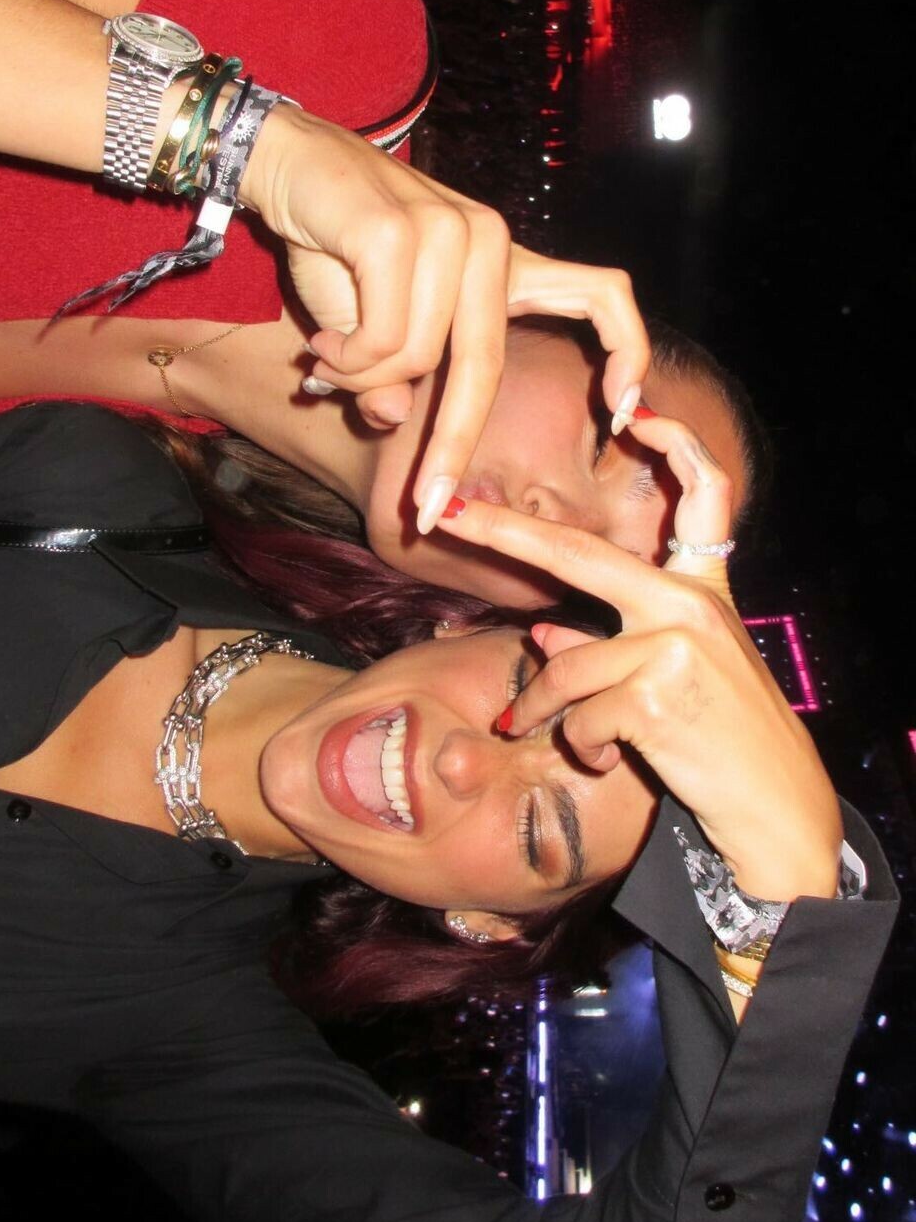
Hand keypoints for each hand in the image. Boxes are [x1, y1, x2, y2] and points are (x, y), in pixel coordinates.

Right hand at [241, 104, 650, 527]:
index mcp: (503, 260)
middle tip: (425, 508)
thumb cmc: (332, 243)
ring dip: (363, 378)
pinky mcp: (397, 232)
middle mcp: (489, 239)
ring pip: (419, 357)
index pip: (602, 294)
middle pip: (487, 365)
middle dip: (453, 446)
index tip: (619, 412)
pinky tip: (319, 345)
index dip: (629, 351)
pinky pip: (381, 339)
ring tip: (327, 361)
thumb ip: (395, 375)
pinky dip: (345, 359)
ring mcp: (448, 230)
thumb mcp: (373, 325)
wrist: (282, 161)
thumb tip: (392, 417)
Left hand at [437, 411, 841, 904]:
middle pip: (578, 554)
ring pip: (563, 664)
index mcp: (706, 589)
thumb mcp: (674, 680)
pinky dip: (579, 744)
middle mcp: (690, 603)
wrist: (776, 809)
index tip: (636, 411)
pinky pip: (577, 714)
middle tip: (445, 512)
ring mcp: (674, 644)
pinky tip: (608, 762)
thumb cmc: (723, 745)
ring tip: (547, 733)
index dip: (675, 447)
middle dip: (502, 532)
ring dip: (543, 707)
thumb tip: (544, 635)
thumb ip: (615, 647)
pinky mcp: (653, 694)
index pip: (703, 497)